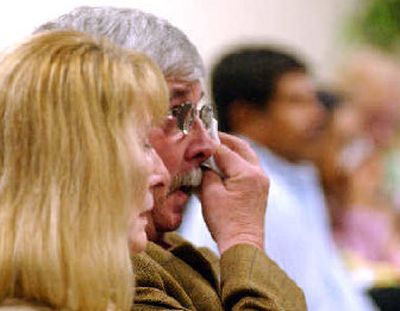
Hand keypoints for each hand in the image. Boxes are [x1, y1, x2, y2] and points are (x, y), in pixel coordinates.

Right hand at [199, 133, 268, 253]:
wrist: (242, 245)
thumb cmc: (225, 222)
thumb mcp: (210, 194)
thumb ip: (207, 173)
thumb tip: (204, 163)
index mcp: (246, 173)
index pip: (224, 150)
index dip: (209, 143)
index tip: (197, 136)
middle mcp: (258, 173)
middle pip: (241, 147)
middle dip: (224, 140)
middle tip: (208, 136)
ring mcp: (261, 181)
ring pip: (246, 156)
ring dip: (231, 150)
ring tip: (214, 148)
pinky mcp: (260, 189)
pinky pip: (248, 167)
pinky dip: (236, 162)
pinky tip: (223, 164)